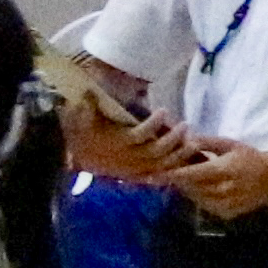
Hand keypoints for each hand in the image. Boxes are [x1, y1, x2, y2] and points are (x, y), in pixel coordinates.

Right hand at [61, 89, 176, 183]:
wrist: (73, 156)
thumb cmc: (80, 132)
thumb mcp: (80, 117)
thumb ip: (87, 106)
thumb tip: (88, 92)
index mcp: (116, 143)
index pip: (139, 135)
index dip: (153, 124)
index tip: (164, 110)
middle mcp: (127, 158)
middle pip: (156, 151)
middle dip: (174, 139)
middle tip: (186, 125)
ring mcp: (133, 169)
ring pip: (161, 165)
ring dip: (179, 154)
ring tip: (194, 142)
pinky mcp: (136, 175)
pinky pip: (159, 175)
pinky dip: (173, 170)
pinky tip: (186, 163)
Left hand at [158, 132, 267, 221]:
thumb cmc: (250, 157)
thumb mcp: (230, 144)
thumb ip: (206, 142)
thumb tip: (184, 139)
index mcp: (224, 170)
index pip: (192, 174)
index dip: (173, 174)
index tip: (155, 173)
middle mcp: (223, 190)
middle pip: (191, 188)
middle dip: (177, 181)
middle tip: (162, 173)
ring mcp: (225, 205)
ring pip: (196, 198)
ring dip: (186, 189)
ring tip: (178, 180)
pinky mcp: (227, 214)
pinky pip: (205, 206)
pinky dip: (198, 197)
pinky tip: (197, 188)